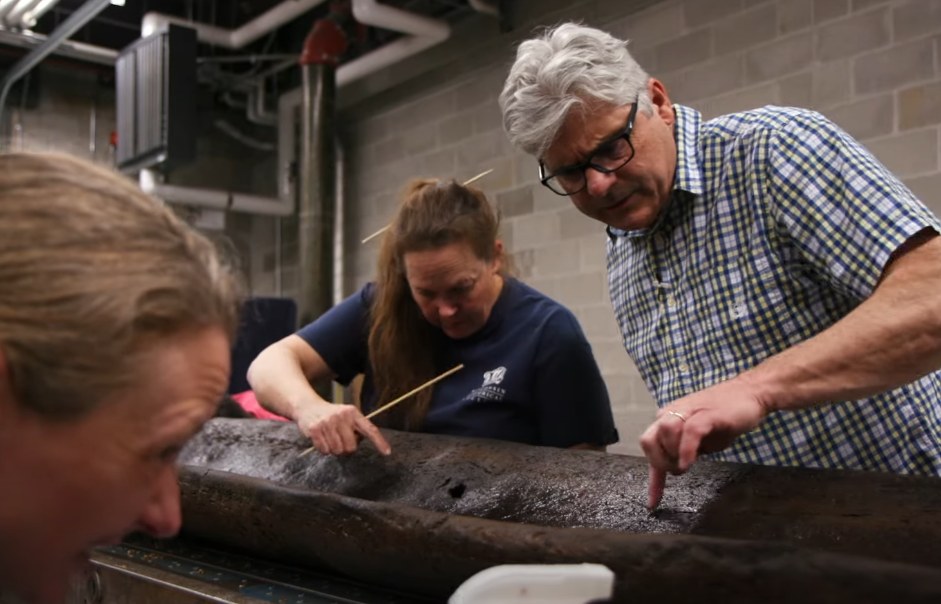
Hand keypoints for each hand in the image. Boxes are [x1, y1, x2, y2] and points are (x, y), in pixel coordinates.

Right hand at [296, 402, 390, 455]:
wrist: (307, 405)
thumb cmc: (330, 413)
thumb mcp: (346, 415)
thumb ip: (355, 427)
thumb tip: (359, 443)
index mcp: (353, 413)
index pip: (370, 429)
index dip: (379, 441)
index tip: (387, 451)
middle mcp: (342, 416)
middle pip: (351, 447)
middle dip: (346, 448)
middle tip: (340, 440)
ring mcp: (328, 422)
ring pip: (337, 450)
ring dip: (333, 449)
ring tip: (329, 438)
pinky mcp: (316, 429)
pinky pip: (324, 450)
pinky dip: (323, 449)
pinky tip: (321, 439)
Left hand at [639, 378, 768, 509]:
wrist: (751, 393)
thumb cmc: (725, 416)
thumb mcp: (702, 439)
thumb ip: (686, 450)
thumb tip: (676, 467)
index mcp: (669, 419)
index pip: (650, 447)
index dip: (652, 478)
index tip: (653, 503)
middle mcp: (673, 413)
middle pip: (648, 440)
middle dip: (659, 463)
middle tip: (679, 471)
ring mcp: (689, 412)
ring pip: (664, 433)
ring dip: (671, 456)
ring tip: (686, 466)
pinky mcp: (707, 414)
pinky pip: (689, 432)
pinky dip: (685, 450)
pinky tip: (688, 463)